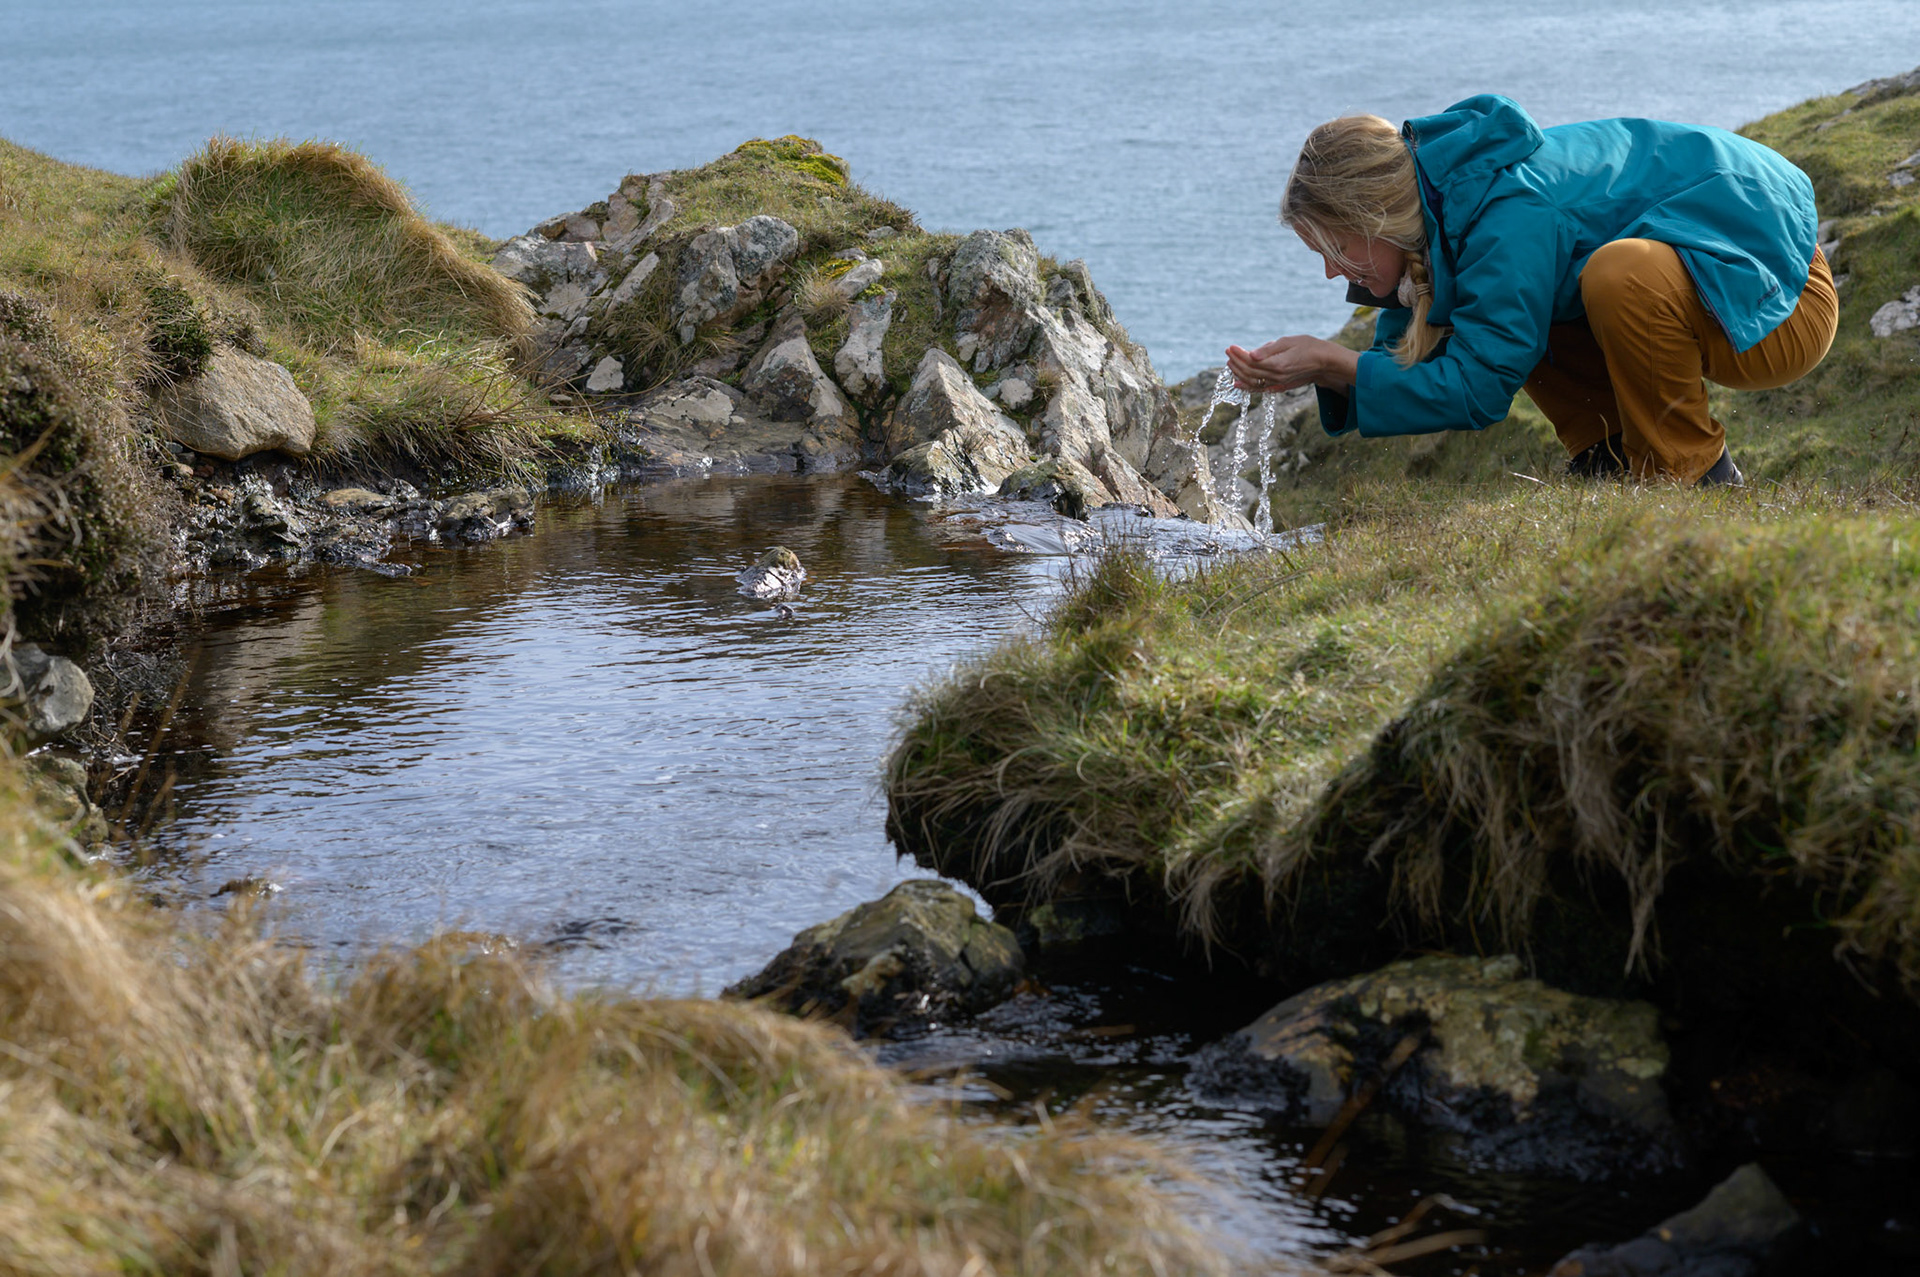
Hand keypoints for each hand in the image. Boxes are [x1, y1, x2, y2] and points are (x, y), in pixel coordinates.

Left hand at [1225, 337, 1358, 392]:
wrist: (1324, 362)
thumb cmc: (1308, 346)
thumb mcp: (1289, 342)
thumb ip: (1269, 349)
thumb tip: (1251, 354)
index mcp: (1278, 364)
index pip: (1251, 361)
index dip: (1239, 354)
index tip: (1231, 347)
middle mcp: (1277, 377)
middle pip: (1249, 372)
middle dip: (1236, 362)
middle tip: (1228, 352)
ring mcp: (1278, 383)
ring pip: (1252, 382)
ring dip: (1238, 373)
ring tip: (1230, 363)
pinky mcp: (1279, 386)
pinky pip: (1260, 389)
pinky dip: (1246, 387)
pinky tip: (1237, 383)